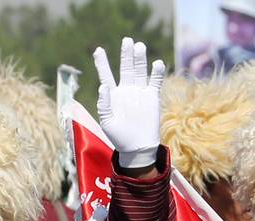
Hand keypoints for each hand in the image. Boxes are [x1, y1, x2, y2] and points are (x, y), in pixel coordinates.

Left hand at [92, 37, 164, 169]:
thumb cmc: (119, 136)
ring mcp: (140, 92)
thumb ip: (103, 104)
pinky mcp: (152, 97)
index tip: (98, 50)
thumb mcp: (106, 122)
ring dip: (140, 59)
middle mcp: (126, 90)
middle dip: (126, 55)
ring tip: (139, 46)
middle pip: (126, 68)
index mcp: (113, 95)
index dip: (102, 63)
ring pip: (140, 71)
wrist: (137, 146)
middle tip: (127, 40)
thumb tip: (103, 86)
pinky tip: (157, 63)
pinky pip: (155, 81)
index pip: (106, 75)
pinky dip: (157, 72)